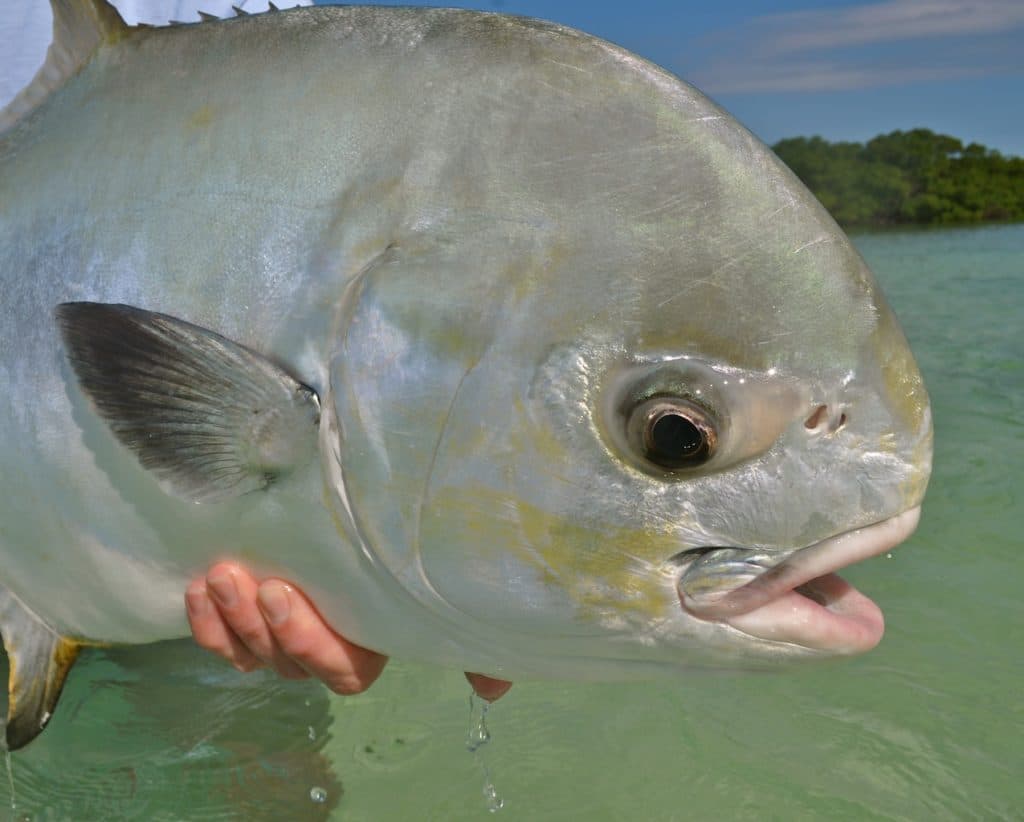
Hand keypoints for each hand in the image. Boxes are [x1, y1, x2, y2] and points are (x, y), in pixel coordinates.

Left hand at [185, 562, 511, 700]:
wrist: (364, 490)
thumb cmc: (406, 533)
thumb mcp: (442, 577)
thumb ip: (473, 635)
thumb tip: (493, 693)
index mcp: (371, 641)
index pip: (342, 670)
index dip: (311, 645)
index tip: (287, 596)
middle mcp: (325, 644)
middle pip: (289, 662)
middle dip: (265, 626)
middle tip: (251, 579)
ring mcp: (282, 631)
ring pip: (252, 651)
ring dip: (231, 620)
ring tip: (219, 576)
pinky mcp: (247, 611)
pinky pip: (220, 636)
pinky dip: (206, 620)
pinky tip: (198, 588)